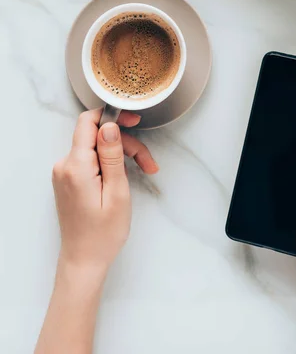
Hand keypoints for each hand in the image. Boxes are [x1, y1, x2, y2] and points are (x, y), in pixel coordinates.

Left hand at [52, 109, 157, 274]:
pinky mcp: (69, 179)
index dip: (112, 115)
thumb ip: (112, 156)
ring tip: (144, 171)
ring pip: (96, 148)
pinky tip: (124, 176)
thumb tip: (109, 126)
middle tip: (148, 162)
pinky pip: (90, 160)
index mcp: (76, 166)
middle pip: (97, 136)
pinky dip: (109, 163)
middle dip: (125, 143)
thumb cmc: (103, 233)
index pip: (87, 122)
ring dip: (121, 155)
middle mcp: (65, 165)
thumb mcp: (117, 192)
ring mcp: (65, 173)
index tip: (134, 120)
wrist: (84, 261)